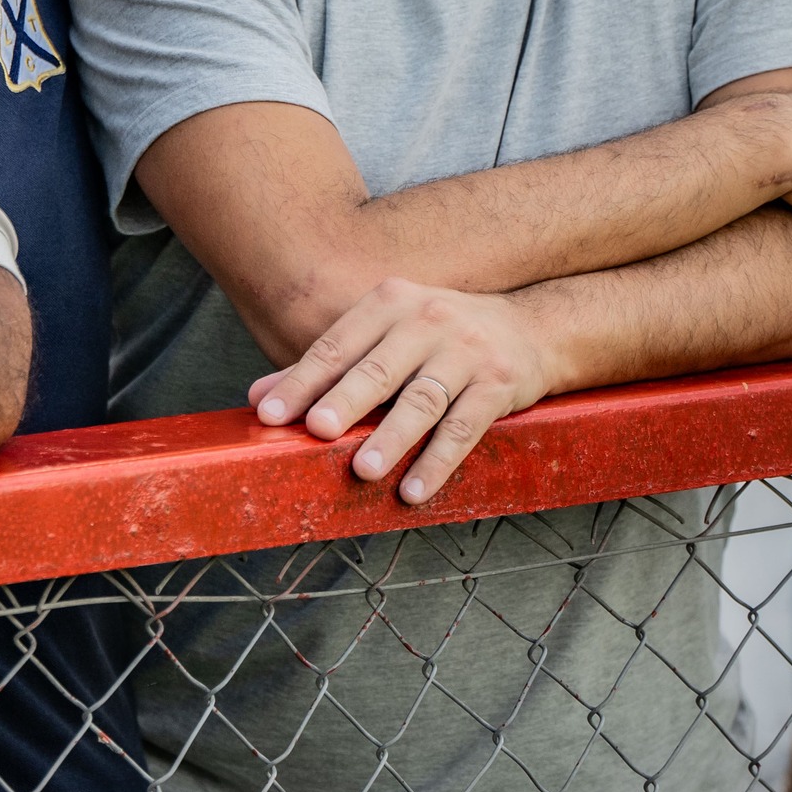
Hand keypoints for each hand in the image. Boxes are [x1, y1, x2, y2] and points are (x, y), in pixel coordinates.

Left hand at [249, 279, 553, 503]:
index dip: (302, 380)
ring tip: (364, 471)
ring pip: (421, 400)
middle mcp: (427, 320)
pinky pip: (464, 428)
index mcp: (389, 302)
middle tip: (317, 430)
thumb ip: (328, 365)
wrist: (532, 327)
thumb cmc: (440, 337)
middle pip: (378, 368)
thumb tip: (260, 398)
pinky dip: (437, 461)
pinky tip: (414, 489)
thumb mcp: (386, 334)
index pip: (336, 345)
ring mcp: (466, 352)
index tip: (270, 414)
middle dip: (345, 400)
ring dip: (391, 437)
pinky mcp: (499, 385)